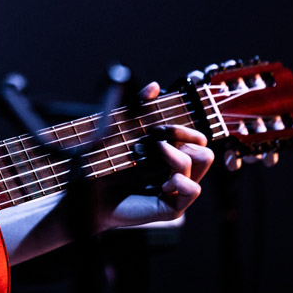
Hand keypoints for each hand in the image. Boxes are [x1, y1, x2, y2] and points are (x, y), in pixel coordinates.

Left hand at [99, 81, 214, 230]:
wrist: (87, 192)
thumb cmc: (103, 162)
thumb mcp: (122, 129)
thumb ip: (138, 106)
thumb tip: (154, 86)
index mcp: (170, 153)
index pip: (196, 136)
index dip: (181, 127)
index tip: (155, 128)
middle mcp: (177, 171)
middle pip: (205, 147)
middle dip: (181, 136)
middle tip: (154, 141)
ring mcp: (176, 189)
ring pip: (202, 162)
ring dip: (178, 156)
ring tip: (151, 158)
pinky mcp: (172, 207)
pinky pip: (193, 188)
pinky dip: (179, 180)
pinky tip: (160, 184)